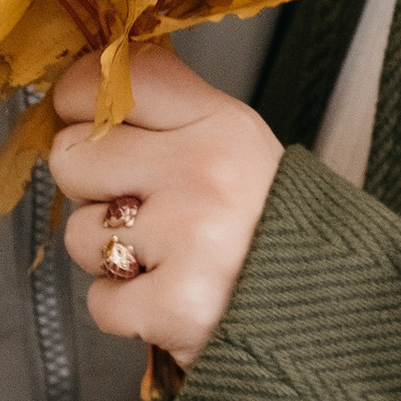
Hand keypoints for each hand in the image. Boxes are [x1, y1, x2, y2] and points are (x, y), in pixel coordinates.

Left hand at [49, 45, 282, 375]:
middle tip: (144, 211)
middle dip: (93, 190)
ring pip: (80, 234)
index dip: (79, 99)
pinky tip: (169, 301)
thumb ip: (169, 117)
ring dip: (110, 258)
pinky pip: (99, 301)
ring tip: (168, 261)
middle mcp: (205, 171)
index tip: (84, 120)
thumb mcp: (237, 150)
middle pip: (73, 154)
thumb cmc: (269, 234)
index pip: (120, 78)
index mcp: (222, 125)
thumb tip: (84, 91)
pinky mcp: (174, 305)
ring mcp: (190, 238)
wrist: (328, 322)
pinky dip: (127, 312)